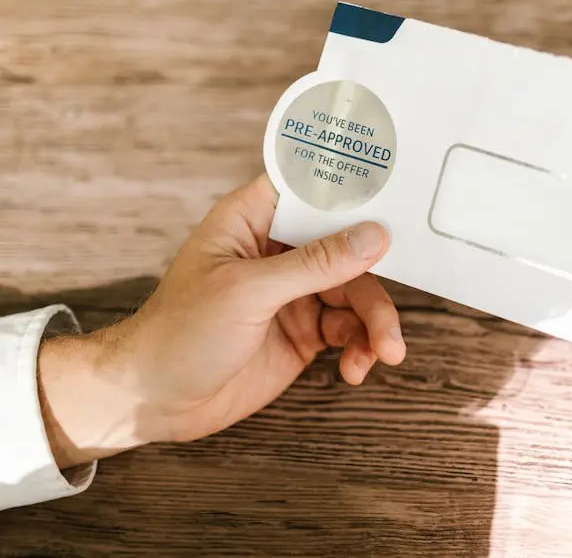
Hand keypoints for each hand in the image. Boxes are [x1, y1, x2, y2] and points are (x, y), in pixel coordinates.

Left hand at [38, 175, 405, 467]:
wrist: (154, 402)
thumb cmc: (178, 333)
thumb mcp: (248, 292)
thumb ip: (314, 264)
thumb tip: (372, 237)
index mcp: (253, 220)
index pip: (312, 189)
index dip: (354, 192)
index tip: (396, 201)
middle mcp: (278, 251)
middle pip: (348, 251)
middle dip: (373, 288)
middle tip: (387, 324)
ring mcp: (293, 292)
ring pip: (356, 294)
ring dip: (374, 324)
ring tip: (383, 353)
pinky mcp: (304, 331)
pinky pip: (349, 330)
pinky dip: (361, 347)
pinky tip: (356, 368)